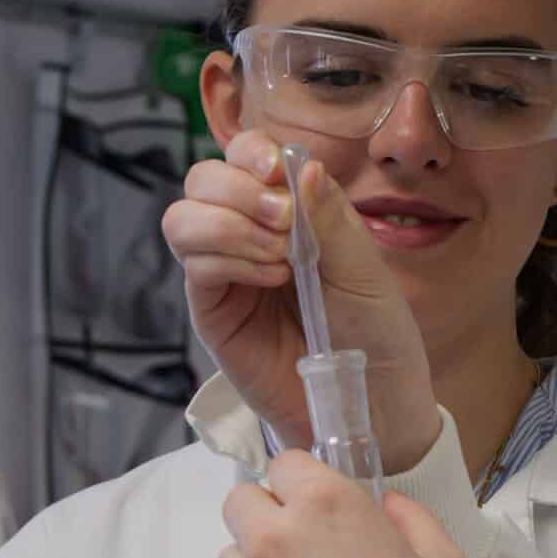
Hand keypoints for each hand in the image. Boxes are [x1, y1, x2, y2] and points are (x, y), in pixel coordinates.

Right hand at [162, 130, 439, 471]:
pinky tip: (271, 279)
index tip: (277, 171)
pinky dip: (229, 261)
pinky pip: (195, 269)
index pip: (245, 158)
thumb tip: (303, 166)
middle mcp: (248, 235)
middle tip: (283, 221)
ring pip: (182, 219)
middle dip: (238, 189)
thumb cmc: (374, 335)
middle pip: (202, 180)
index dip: (251, 153)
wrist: (371, 404)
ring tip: (279, 258)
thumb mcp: (365, 270)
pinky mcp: (214, 314)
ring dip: (228, 225)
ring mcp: (226, 275)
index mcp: (287, 213)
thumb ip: (331, 219)